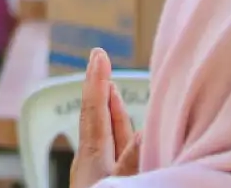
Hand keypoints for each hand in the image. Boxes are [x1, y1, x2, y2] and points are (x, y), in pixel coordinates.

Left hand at [71, 49, 140, 187]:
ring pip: (102, 130)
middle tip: (98, 57)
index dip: (97, 81)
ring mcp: (92, 167)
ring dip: (107, 106)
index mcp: (92, 154)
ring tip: (109, 86)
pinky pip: (108, 144)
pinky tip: (120, 126)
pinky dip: (115, 129)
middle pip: (94, 114)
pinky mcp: (97, 177)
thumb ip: (129, 161)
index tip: (99, 55)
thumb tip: (142, 133)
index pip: (95, 110)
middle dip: (97, 85)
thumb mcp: (117, 183)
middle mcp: (88, 157)